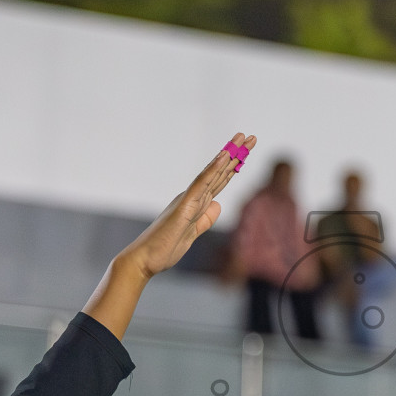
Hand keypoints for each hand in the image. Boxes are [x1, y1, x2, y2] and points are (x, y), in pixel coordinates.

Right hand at [117, 133, 255, 281]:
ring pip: (212, 173)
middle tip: (250, 136)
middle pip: (219, 173)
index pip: (219, 181)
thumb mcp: (193, 233)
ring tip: (241, 138)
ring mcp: (188, 200)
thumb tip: (217, 205)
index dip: (234, 166)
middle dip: (236, 154)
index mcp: (195, 203)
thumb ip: (205, 219)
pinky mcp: (184, 206)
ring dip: (228, 155)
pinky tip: (223, 156)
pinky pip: (201, 184)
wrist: (145, 259)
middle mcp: (192, 197)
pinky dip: (212, 170)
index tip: (246, 151)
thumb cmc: (164, 248)